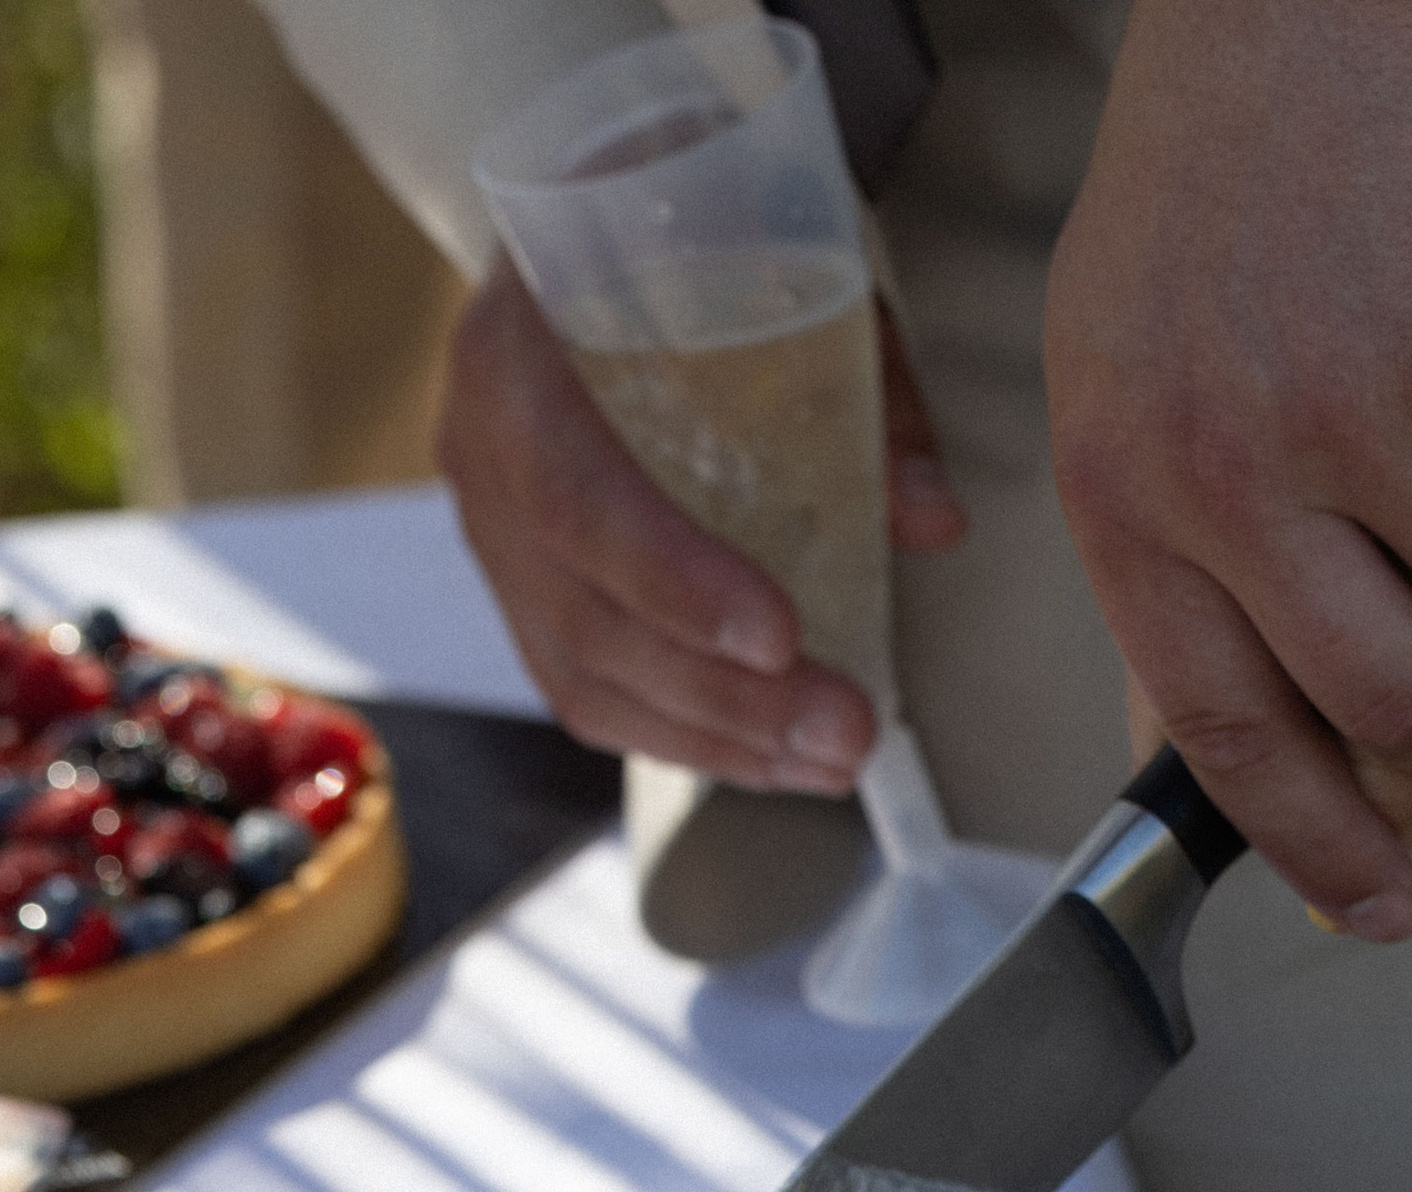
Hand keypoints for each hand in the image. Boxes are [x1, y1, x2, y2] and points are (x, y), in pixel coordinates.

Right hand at [437, 255, 966, 791]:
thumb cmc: (677, 227)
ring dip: (711, 738)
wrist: (582, 209)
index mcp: (516, 352)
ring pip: (580, 675)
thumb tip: (931, 518)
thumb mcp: (773, 259)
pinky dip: (676, 732)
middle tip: (843, 733)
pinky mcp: (513, 583)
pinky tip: (759, 754)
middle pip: (586, 616)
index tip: (782, 636)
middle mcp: (481, 449)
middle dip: (724, 698)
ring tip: (819, 762)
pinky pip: (581, 686)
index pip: (575, 495)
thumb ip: (856, 386)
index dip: (674, 581)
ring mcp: (486, 528)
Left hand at [1048, 0, 1411, 937]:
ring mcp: (1368, 399)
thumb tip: (1306, 774)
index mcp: (1131, 502)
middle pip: (1401, 699)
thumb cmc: (1214, 216)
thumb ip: (1200, 584)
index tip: (1382, 913)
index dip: (1320, 846)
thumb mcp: (1132, 404)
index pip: (1231, 737)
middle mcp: (1238, 469)